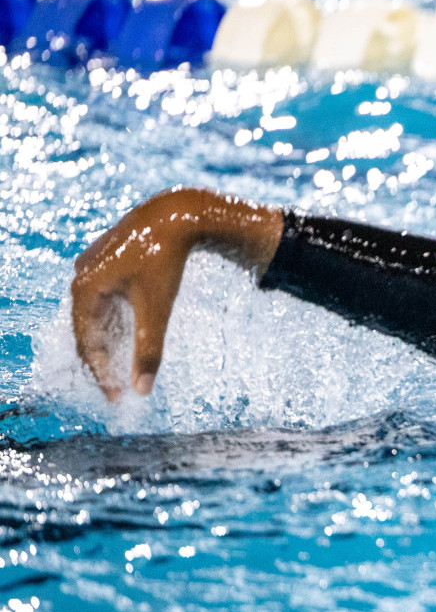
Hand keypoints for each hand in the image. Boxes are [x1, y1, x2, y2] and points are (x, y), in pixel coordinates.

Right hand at [70, 187, 283, 401]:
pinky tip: (128, 335)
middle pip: (88, 330)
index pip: (87, 344)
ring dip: (108, 342)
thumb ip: (149, 349)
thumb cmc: (166, 260)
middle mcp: (81, 276)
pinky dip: (115, 321)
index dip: (101, 373)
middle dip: (103, 360)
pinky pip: (105, 298)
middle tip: (119, 389)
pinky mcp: (109, 259)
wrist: (178, 213)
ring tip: (122, 367)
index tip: (117, 398)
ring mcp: (93, 265)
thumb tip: (142, 390)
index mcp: (84, 289)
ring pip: (96, 314)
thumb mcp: (158, 308)